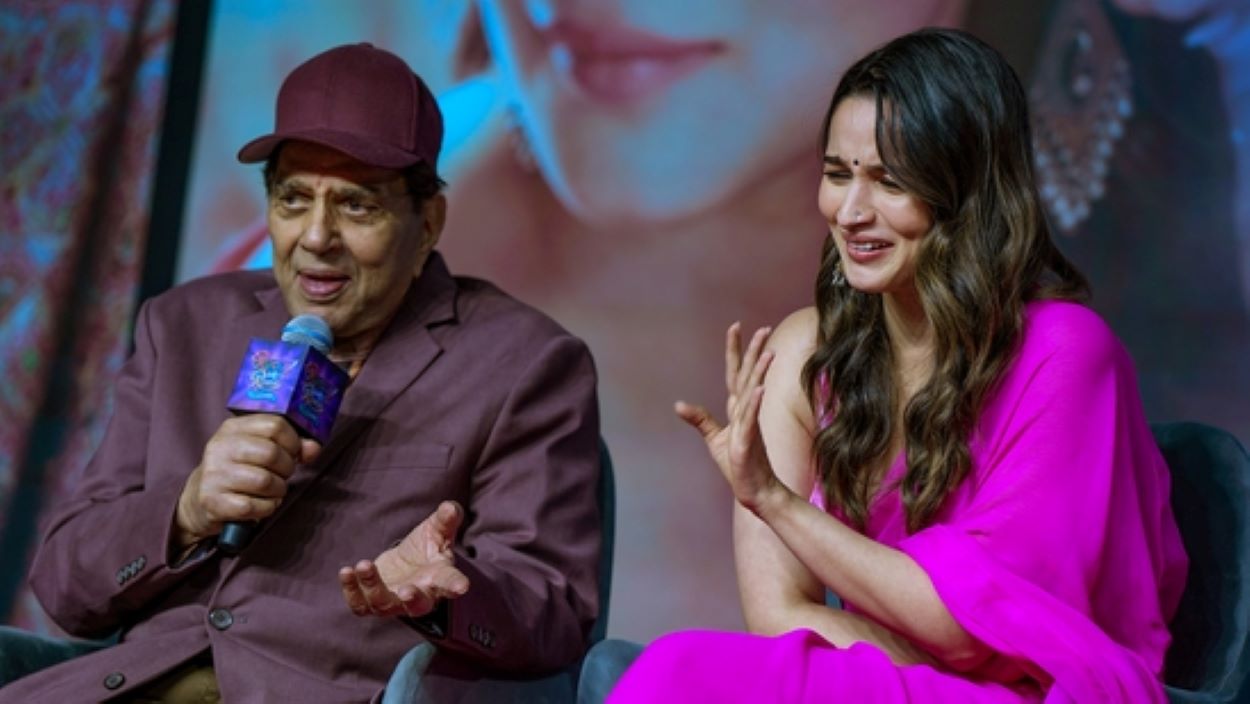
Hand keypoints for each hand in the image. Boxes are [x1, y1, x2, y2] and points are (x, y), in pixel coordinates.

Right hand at [175, 415, 319, 546]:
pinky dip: (265, 508)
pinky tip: (260, 505)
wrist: (199, 499)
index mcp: (233, 428)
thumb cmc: (239, 471)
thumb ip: (291, 445)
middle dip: (286, 469)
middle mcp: (220, 447)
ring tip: (271, 492)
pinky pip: (253, 506)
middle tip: (281, 476)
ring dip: (277, 491)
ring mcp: (214, 475)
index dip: (293, 442)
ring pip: (265, 481)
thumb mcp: (259, 449)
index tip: (292, 453)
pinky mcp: (212, 502)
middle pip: (272, 453)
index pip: (275, 425)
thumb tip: (313, 448)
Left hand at [339, 501, 470, 618]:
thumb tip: (449, 507)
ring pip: (383, 603)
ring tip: (364, 564)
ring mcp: (394, 603)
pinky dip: (351, 591)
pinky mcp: (372, 602)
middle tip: (405, 591)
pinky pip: (360, 605)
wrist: (406, 565)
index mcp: (439, 578)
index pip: (450, 583)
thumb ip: (445, 520)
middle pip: (418, 605)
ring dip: (372, 586)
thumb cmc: (427, 547)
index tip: (462, 586)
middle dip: (411, 599)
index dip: (456, 585)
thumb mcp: (437, 530)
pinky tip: (346, 571)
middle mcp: (419, 596)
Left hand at [676, 323, 779, 512]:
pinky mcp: (748, 441)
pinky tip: (760, 389)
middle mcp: (745, 412)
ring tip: (769, 352)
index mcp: (737, 408)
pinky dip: (755, 403)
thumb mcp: (715, 438)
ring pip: (753, 393)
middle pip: (749, 376)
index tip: (735, 327)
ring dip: (760, 373)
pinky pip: (752, 419)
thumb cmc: (738, 464)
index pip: (736, 373)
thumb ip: (700, 419)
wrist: (755, 490)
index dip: (735, 350)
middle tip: (763, 329)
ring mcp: (749, 425)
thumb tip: (678, 404)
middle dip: (755, 352)